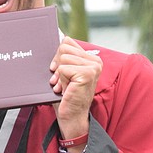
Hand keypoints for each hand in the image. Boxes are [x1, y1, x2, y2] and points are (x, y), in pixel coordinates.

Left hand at [49, 37, 101, 151]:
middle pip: (63, 47)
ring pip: (63, 58)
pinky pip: (63, 68)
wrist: (71, 117)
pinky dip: (60, 80)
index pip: (67, 42)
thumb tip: (59, 35)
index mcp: (91, 58)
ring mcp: (93, 67)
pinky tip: (65, 90)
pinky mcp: (87, 74)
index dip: (57, 56)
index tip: (58, 71)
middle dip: (57, 65)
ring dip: (59, 74)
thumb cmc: (66, 96)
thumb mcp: (64, 72)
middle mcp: (95, 61)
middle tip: (60, 81)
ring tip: (63, 86)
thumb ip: (63, 55)